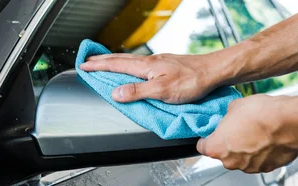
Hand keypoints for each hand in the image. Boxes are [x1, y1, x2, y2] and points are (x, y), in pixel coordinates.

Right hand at [79, 53, 221, 103]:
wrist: (214, 71)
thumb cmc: (192, 81)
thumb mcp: (162, 91)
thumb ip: (137, 92)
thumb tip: (116, 93)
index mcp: (146, 67)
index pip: (116, 65)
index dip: (98, 67)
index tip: (83, 67)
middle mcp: (150, 62)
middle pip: (120, 59)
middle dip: (102, 61)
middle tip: (88, 61)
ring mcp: (159, 63)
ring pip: (130, 61)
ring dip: (114, 62)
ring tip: (104, 64)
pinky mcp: (166, 66)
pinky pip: (140, 64)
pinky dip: (128, 65)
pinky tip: (132, 69)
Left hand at [196, 95, 297, 172]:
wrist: (289, 121)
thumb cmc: (261, 114)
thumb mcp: (234, 106)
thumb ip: (227, 115)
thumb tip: (231, 114)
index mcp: (216, 148)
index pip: (202, 147)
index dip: (207, 138)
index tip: (212, 133)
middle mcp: (231, 162)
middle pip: (224, 154)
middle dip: (229, 142)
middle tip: (238, 128)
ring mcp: (250, 167)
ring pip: (242, 158)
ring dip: (246, 148)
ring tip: (256, 132)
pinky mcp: (268, 168)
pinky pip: (260, 160)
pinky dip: (262, 152)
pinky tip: (267, 138)